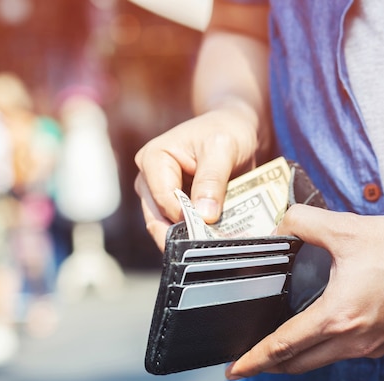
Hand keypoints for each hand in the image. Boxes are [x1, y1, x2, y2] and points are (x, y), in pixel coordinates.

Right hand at [134, 105, 260, 249]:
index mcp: (153, 158)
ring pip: (165, 227)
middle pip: (157, 217)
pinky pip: (176, 228)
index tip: (209, 228)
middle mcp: (148, 178)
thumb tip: (204, 215)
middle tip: (207, 248)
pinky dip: (192, 235)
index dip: (185, 217)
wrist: (235, 129)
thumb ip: (212, 180)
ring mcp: (156, 194)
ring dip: (187, 237)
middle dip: (182, 234)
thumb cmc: (226, 131)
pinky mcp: (170, 206)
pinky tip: (210, 240)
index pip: (163, 198)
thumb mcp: (223, 149)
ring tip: (211, 245)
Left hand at [226, 204, 383, 377]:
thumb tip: (280, 224)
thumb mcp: (348, 228)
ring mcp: (372, 345)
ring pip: (320, 360)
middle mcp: (355, 339)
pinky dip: (320, 349)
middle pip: (298, 364)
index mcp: (339, 316)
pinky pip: (342, 353)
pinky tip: (315, 332)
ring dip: (294, 358)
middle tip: (246, 362)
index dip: (254, 360)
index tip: (233, 371)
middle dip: (268, 365)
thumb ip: (304, 222)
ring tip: (275, 348)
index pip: (283, 346)